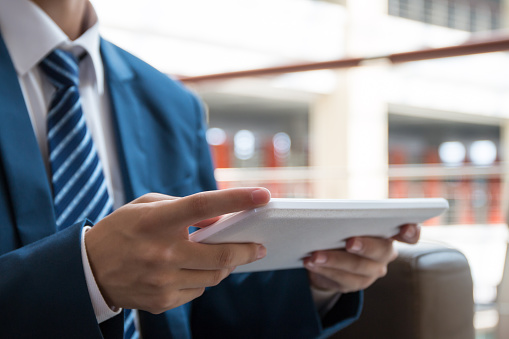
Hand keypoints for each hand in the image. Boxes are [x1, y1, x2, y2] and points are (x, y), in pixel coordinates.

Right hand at [85, 187, 270, 313]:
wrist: (89, 270)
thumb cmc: (123, 230)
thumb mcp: (147, 206)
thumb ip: (184, 207)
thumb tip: (219, 220)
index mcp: (157, 221)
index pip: (205, 206)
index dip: (237, 199)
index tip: (264, 195)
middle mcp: (162, 253)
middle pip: (220, 253)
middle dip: (247, 249)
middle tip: (259, 246)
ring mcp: (162, 281)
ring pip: (214, 275)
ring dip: (226, 264)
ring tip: (229, 256)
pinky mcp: (162, 301)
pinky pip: (198, 290)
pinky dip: (203, 278)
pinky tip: (195, 270)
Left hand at [304, 224, 419, 292]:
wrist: (330, 254)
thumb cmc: (342, 227)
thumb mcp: (347, 217)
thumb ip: (349, 213)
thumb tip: (333, 211)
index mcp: (389, 233)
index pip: (410, 234)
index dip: (411, 231)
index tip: (405, 226)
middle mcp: (385, 254)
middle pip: (381, 251)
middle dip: (365, 246)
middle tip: (349, 242)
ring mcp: (371, 272)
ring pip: (357, 268)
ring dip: (334, 260)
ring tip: (315, 254)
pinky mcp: (354, 284)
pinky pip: (341, 280)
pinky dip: (324, 270)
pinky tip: (310, 262)